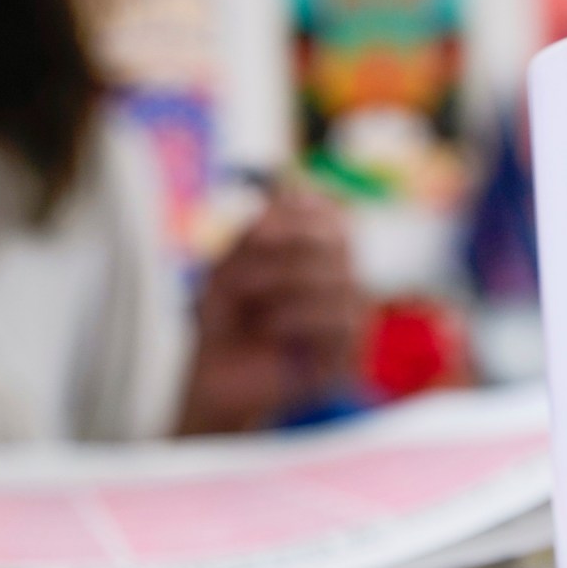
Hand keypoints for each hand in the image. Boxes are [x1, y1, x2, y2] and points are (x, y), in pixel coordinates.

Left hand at [177, 185, 365, 433]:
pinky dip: (294, 318)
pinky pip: (339, 322)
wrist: (215, 376)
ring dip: (281, 284)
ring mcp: (351, 316)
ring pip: (340, 279)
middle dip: (283, 249)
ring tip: (247, 305)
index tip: (255, 228)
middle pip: (340, 240)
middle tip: (237, 272)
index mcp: (319, 251)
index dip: (299, 213)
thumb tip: (288, 191)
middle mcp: (343, 278)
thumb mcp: (231, 263)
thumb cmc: (225, 317)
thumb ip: (260, 229)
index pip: (331, 214)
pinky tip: (268, 329)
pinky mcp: (350, 354)